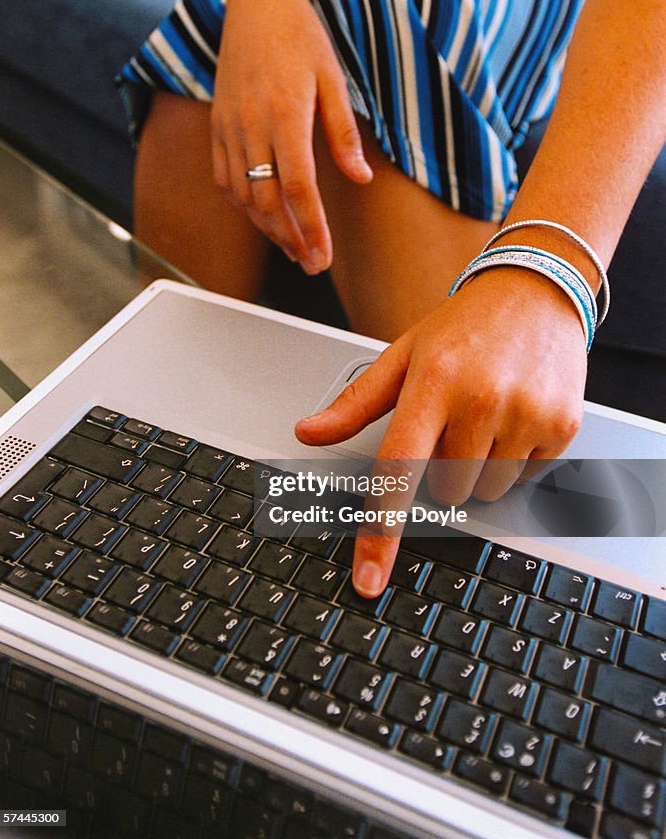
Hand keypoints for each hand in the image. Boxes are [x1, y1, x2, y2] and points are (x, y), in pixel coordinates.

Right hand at [211, 0, 371, 273]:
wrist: (256, 1)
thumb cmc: (301, 37)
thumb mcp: (333, 79)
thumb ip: (344, 133)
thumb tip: (361, 180)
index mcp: (285, 114)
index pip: (298, 188)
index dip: (312, 228)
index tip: (324, 256)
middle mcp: (251, 125)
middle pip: (266, 201)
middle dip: (291, 239)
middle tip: (313, 264)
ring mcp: (228, 126)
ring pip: (242, 195)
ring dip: (267, 228)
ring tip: (294, 247)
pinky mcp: (217, 125)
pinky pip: (224, 178)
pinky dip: (243, 205)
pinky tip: (263, 217)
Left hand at [296, 270, 587, 595]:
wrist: (535, 292)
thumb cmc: (463, 326)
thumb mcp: (402, 355)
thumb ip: (355, 403)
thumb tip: (306, 433)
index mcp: (432, 383)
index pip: (398, 470)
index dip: (380, 530)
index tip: (370, 577)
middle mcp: (481, 400)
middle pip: (445, 492)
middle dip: (441, 470)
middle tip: (451, 424)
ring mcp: (526, 414)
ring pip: (486, 493)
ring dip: (479, 469)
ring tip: (485, 417)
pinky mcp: (562, 426)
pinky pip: (526, 479)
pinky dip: (515, 460)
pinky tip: (514, 416)